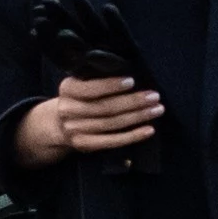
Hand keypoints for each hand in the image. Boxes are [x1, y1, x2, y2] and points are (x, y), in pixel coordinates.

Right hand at [16, 74, 162, 166]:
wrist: (60, 123)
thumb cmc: (80, 97)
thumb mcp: (81, 83)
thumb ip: (97, 78)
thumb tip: (131, 73)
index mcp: (67, 89)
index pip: (90, 88)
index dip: (111, 86)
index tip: (132, 81)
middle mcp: (67, 110)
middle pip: (105, 107)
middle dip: (133, 101)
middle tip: (154, 96)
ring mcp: (75, 129)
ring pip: (111, 124)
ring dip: (138, 117)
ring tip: (157, 110)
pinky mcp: (84, 145)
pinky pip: (111, 142)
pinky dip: (132, 136)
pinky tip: (149, 130)